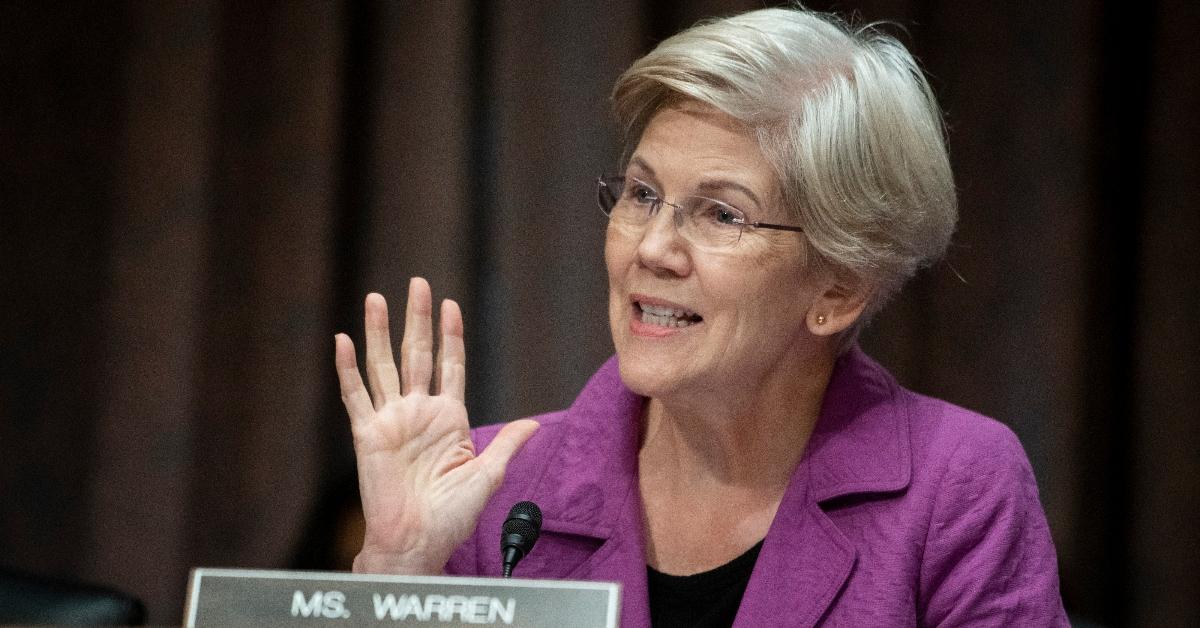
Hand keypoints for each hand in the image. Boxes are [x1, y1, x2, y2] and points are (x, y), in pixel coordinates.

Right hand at [335, 278, 538, 573]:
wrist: (418, 542)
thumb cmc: (452, 516)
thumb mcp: (488, 476)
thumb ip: (506, 444)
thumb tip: (534, 424)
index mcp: (449, 419)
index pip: (450, 365)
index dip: (451, 335)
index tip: (450, 305)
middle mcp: (419, 412)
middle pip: (417, 354)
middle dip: (418, 319)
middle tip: (418, 283)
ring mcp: (392, 420)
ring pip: (384, 366)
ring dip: (379, 332)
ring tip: (376, 298)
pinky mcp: (368, 434)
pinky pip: (355, 395)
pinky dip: (348, 368)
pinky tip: (344, 340)